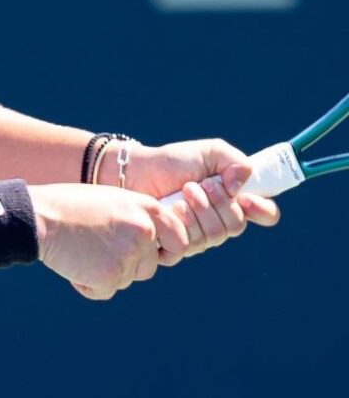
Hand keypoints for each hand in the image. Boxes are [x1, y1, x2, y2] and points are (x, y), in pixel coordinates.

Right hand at [31, 184, 188, 299]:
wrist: (39, 217)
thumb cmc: (67, 206)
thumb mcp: (110, 201)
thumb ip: (134, 219)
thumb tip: (151, 243)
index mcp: (147, 209)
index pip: (179, 239)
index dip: (169, 251)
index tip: (159, 256)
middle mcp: (144, 232)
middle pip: (148, 266)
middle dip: (127, 266)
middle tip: (97, 252)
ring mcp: (129, 255)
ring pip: (127, 279)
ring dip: (107, 274)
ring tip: (81, 253)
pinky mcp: (110, 276)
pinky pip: (105, 290)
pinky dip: (88, 285)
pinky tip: (73, 265)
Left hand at [112, 139, 279, 256]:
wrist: (134, 171)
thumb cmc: (171, 162)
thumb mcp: (208, 152)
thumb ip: (234, 161)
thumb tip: (240, 187)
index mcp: (233, 199)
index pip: (264, 214)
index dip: (263, 210)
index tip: (247, 198)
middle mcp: (218, 221)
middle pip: (237, 226)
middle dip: (219, 203)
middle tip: (199, 185)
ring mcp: (198, 236)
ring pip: (215, 236)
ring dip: (199, 209)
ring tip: (182, 191)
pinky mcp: (174, 246)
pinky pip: (190, 245)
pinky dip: (182, 223)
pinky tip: (170, 209)